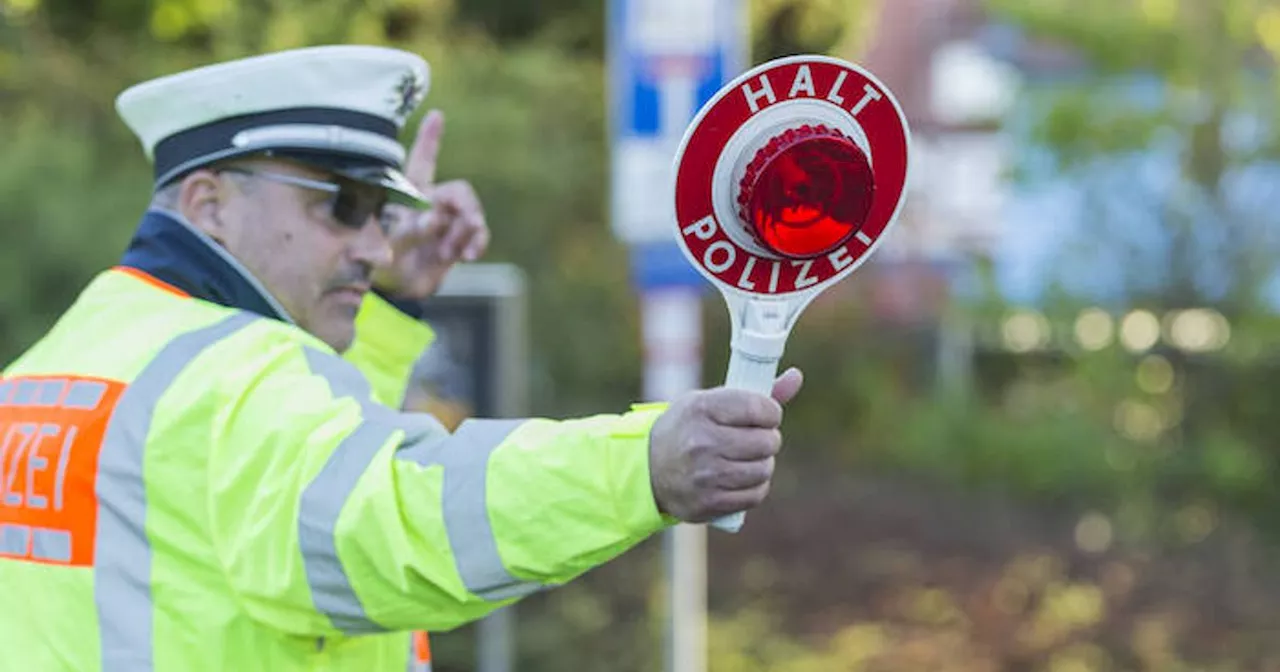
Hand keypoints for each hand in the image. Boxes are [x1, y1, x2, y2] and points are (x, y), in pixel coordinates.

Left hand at [373, 110, 490, 298]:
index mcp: (409, 195)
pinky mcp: (458, 242)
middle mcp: (431, 204)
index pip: (421, 162)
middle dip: (463, 208)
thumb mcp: (389, 243)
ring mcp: (447, 223)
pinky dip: (477, 242)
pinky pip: (478, 235)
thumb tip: (438, 218)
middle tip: (453, 226)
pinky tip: (470, 256)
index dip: (430, 139)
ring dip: (466, 232)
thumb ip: (413, 228)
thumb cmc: (380, 261)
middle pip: (459, 192)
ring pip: (471, 215)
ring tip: (451, 252)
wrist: (393, 291)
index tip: (437, 116)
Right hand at [647, 368, 803, 522]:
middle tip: (757, 439)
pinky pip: (755, 495)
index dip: (771, 412)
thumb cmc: (687, 428)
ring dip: (763, 463)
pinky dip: (755, 486)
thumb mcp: (709, 403)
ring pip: (764, 469)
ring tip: (748, 458)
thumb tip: (797, 376)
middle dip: (768, 439)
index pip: (759, 408)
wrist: (647, 468)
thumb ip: (753, 394)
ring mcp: (706, 475)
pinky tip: (742, 478)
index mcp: (702, 409)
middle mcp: (702, 442)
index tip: (766, 415)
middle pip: (766, 441)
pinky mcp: (709, 502)